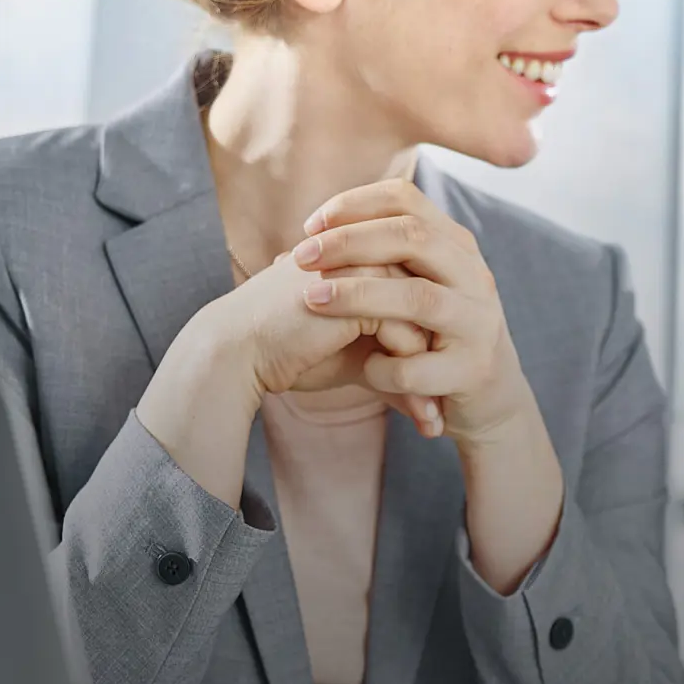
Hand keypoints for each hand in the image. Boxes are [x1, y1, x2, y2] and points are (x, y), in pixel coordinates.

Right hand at [137, 250, 435, 507]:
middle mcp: (373, 255)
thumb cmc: (292, 354)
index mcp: (373, 261)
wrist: (239, 352)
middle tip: (444, 416)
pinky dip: (415, 382)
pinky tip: (419, 418)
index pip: (424, 302)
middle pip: (431, 312)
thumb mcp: (355, 361)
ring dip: (430, 381)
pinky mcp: (359, 292)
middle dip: (440, 367)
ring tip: (434, 427)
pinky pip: (407, 337)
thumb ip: (394, 364)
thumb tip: (432, 403)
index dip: (434, 351)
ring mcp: (367, 268)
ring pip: (425, 326)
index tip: (442, 397)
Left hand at [292, 179, 537, 447]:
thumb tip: (313, 230)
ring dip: (360, 295)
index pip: (406, 200)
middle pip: (413, 238)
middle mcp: (475, 277)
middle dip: (350, 243)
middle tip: (301, 257)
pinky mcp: (473, 370)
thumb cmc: (437, 333)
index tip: (311, 226)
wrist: (491, 396)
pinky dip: (382, 366)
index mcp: (457, 247)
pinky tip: (363, 369)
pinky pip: (418, 367)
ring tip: (312, 300)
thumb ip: (387, 255)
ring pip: (418, 297)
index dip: (355, 205)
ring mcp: (478, 323)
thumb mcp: (423, 282)